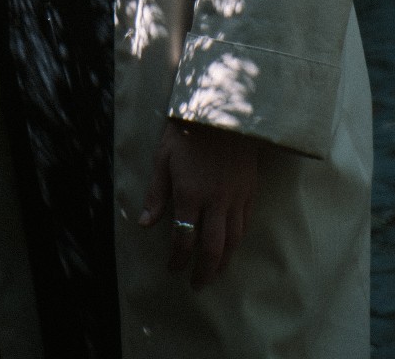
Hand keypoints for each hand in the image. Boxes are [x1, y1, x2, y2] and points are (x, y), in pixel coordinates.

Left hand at [140, 119, 260, 287]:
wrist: (222, 109)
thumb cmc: (187, 131)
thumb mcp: (163, 158)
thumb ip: (156, 194)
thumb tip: (144, 224)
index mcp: (190, 194)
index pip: (183, 239)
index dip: (177, 259)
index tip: (172, 269)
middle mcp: (215, 202)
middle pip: (211, 248)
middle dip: (203, 271)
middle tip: (197, 285)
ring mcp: (235, 197)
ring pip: (233, 241)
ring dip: (223, 262)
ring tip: (215, 274)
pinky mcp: (249, 190)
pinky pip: (245, 224)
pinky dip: (238, 241)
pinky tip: (232, 247)